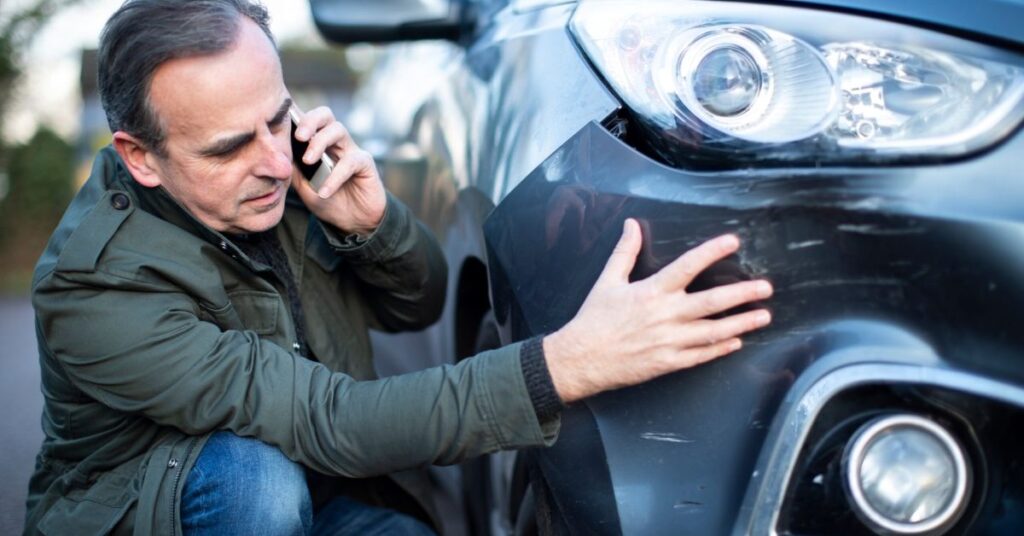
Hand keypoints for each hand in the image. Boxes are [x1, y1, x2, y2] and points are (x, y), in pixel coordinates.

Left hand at [290, 106, 385, 235]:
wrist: (353, 222)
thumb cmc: (328, 201)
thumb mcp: (303, 186)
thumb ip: (292, 169)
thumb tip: (275, 154)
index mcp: (318, 143)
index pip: (307, 119)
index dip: (295, 115)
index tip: (279, 122)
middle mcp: (335, 142)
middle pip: (325, 115)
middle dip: (310, 121)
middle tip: (298, 136)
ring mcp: (351, 150)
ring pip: (338, 130)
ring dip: (320, 142)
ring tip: (308, 160)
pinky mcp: (365, 163)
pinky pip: (350, 161)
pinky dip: (335, 176)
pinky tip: (325, 191)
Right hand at [543, 219, 772, 402]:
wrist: (581, 359)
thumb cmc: (594, 320)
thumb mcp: (608, 281)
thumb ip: (625, 252)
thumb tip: (631, 225)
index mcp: (651, 292)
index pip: (687, 266)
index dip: (712, 252)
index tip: (733, 242)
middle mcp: (665, 316)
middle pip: (712, 303)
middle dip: (742, 294)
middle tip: (765, 287)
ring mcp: (669, 342)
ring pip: (713, 331)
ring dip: (741, 323)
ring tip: (763, 316)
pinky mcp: (668, 363)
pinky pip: (701, 356)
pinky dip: (720, 348)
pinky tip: (736, 342)